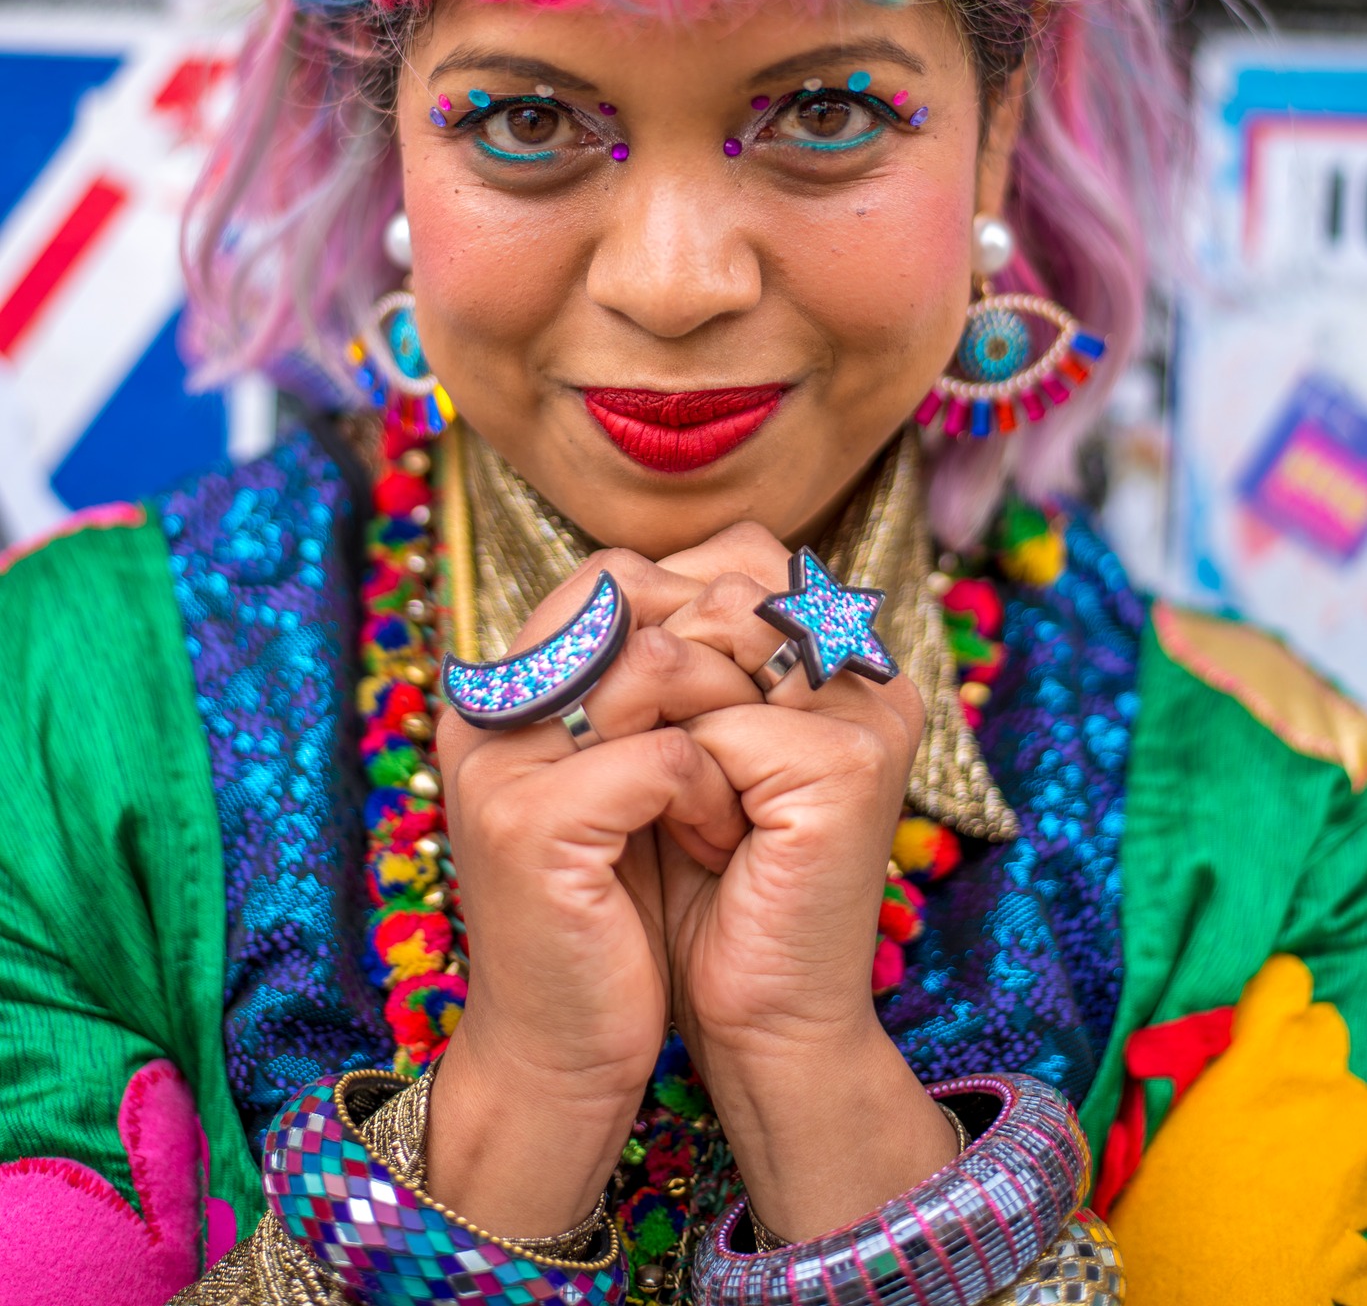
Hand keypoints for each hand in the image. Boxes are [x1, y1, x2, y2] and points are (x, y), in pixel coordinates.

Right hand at [427, 550, 752, 1234]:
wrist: (564, 1052)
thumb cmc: (616, 908)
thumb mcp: (636, 774)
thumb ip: (657, 686)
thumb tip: (750, 586)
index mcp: (509, 685)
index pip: (613, 572)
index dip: (706, 607)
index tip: (761, 676)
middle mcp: (489, 705)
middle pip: (627, 595)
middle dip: (722, 651)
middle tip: (766, 720)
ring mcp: (499, 761)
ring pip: (654, 662)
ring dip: (724, 725)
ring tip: (739, 791)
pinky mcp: (531, 825)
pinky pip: (662, 755)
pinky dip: (710, 794)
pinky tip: (717, 839)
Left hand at [653, 525, 957, 1237]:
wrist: (755, 1017)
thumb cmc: (703, 883)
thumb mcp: (678, 739)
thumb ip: (670, 649)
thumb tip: (607, 573)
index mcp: (838, 647)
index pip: (734, 555)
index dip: (655, 616)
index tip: (623, 705)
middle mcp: (865, 664)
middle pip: (716, 590)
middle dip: (646, 670)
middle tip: (646, 764)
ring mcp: (866, 709)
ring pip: (703, 648)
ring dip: (656, 728)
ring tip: (676, 803)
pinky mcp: (849, 764)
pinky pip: (714, 726)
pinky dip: (680, 787)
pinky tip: (709, 846)